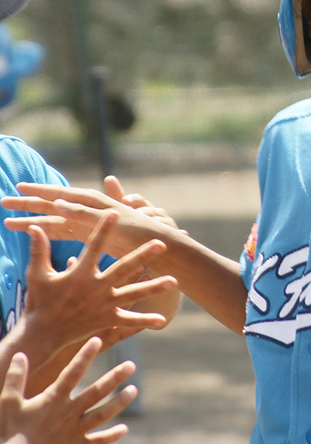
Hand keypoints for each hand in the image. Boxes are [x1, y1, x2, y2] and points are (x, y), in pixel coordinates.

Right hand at [0, 337, 135, 443]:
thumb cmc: (10, 432)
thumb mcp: (9, 403)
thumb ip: (15, 379)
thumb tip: (20, 355)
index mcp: (54, 399)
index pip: (73, 372)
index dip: (85, 355)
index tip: (97, 340)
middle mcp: (69, 412)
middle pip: (97, 391)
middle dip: (115, 377)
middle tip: (132, 364)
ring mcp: (75, 430)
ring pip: (102, 414)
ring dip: (119, 402)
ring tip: (133, 390)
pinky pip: (98, 441)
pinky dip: (111, 436)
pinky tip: (124, 429)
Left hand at [3, 182, 171, 259]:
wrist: (162, 247)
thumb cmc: (137, 243)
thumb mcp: (110, 236)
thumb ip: (94, 230)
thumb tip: (78, 229)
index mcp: (89, 218)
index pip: (57, 209)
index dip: (37, 202)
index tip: (15, 197)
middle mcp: (93, 213)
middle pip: (56, 204)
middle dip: (32, 200)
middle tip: (5, 199)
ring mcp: (101, 215)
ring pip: (68, 206)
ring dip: (46, 201)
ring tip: (23, 196)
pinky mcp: (112, 221)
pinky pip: (91, 214)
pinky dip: (76, 208)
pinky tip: (59, 206)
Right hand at [20, 212, 175, 360]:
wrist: (42, 335)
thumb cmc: (40, 302)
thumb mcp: (37, 276)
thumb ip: (39, 251)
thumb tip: (34, 228)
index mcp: (80, 274)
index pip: (94, 246)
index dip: (104, 229)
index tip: (116, 212)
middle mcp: (96, 288)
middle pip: (124, 268)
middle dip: (143, 255)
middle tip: (162, 243)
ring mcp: (104, 304)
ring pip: (133, 293)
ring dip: (154, 287)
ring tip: (174, 281)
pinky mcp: (107, 319)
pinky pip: (129, 321)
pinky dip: (144, 321)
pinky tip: (163, 320)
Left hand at [104, 175, 184, 233]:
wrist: (152, 241)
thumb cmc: (136, 224)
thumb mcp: (126, 212)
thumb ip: (117, 196)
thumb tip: (109, 177)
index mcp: (144, 207)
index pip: (139, 200)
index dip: (133, 200)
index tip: (125, 201)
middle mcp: (157, 213)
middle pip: (152, 210)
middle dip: (146, 212)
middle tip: (139, 214)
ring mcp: (167, 224)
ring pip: (164, 221)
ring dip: (160, 222)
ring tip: (155, 225)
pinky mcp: (176, 236)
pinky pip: (179, 234)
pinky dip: (181, 233)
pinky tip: (184, 233)